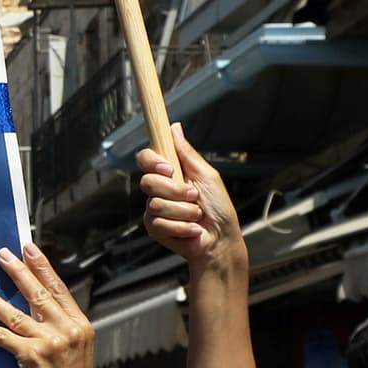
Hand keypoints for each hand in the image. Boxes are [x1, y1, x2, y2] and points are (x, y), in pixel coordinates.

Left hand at [0, 242, 96, 367]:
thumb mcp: (77, 349)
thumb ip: (64, 328)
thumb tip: (41, 310)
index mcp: (80, 325)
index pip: (59, 289)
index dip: (43, 267)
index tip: (29, 249)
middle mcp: (66, 329)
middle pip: (37, 293)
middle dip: (18, 271)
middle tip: (2, 255)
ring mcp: (49, 342)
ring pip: (14, 313)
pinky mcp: (31, 356)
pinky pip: (1, 336)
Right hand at [137, 139, 243, 279]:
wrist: (221, 240)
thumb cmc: (219, 208)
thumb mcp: (207, 175)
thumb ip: (187, 153)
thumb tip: (174, 127)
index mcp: (170, 173)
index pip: (146, 159)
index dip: (152, 161)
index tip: (168, 168)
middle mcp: (159, 189)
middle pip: (147, 181)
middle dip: (175, 191)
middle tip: (194, 196)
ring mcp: (154, 209)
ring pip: (156, 204)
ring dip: (184, 211)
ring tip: (197, 215)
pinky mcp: (154, 228)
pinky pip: (158, 223)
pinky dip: (182, 226)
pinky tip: (192, 228)